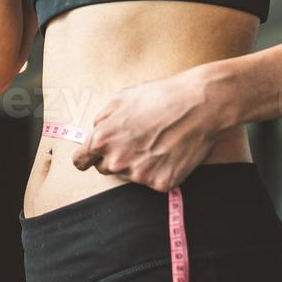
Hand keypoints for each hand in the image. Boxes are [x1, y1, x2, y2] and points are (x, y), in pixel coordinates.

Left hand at [71, 71, 228, 192]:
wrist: (200, 106)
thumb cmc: (160, 97)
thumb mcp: (120, 98)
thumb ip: (102, 119)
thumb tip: (96, 130)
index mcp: (103, 139)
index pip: (81, 161)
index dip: (86, 158)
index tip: (89, 159)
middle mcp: (118, 161)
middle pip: (106, 169)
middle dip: (115, 157)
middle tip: (136, 141)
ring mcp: (140, 175)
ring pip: (130, 175)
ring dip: (138, 163)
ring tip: (157, 141)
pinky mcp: (162, 183)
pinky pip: (153, 181)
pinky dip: (160, 170)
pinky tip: (170, 152)